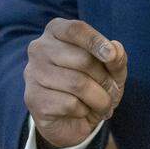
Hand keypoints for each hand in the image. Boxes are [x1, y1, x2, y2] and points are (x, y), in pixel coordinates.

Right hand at [24, 18, 127, 148]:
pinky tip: (81, 111)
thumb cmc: (93, 84)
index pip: (75, 29)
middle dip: (105, 79)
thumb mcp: (111, 68)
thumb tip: (115, 50)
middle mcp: (40, 48)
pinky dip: (84, 111)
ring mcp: (33, 73)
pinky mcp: (33, 98)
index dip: (95, 41)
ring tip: (103, 104)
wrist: (72, 119)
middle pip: (82, 59)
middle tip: (113, 91)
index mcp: (56, 31)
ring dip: (99, 98)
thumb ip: (116, 57)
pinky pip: (69, 104)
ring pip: (77, 84)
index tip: (111, 56)